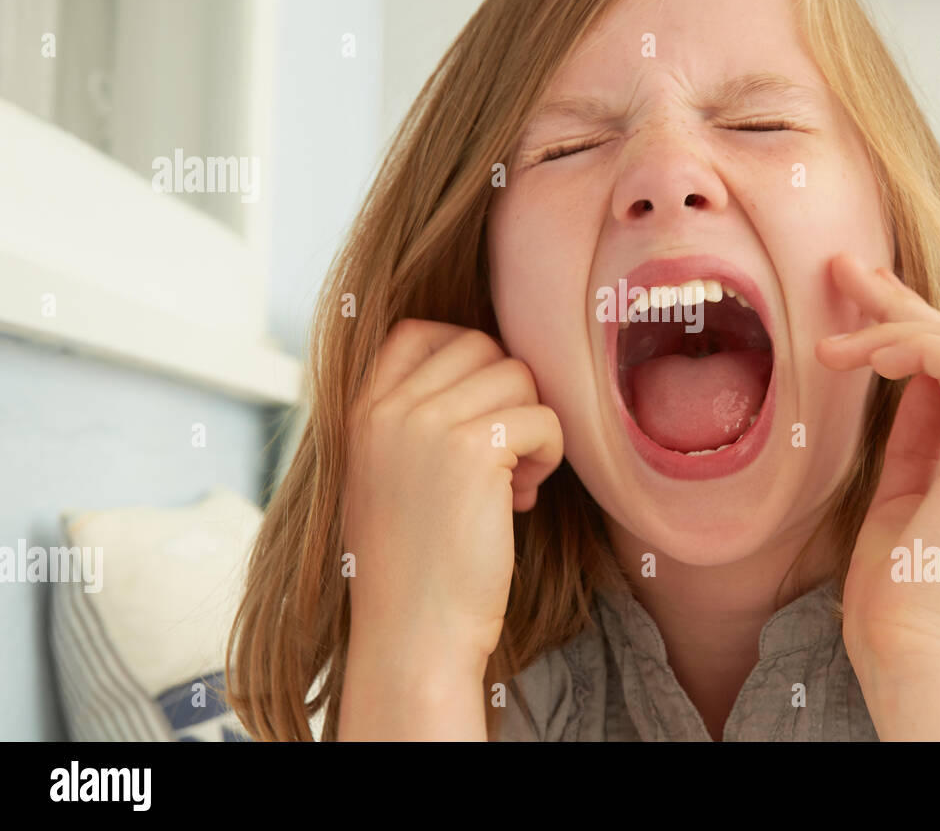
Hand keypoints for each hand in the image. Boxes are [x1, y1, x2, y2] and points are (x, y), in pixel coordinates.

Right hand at [341, 319, 563, 674]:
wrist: (412, 636)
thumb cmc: (414, 565)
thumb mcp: (389, 476)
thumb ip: (415, 420)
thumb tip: (493, 366)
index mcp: (361, 411)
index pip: (417, 331)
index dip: (465, 359)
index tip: (480, 413)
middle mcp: (388, 408)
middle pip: (480, 347)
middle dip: (507, 396)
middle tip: (503, 458)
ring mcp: (428, 424)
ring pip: (518, 377)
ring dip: (530, 428)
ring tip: (511, 484)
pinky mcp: (474, 450)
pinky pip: (543, 417)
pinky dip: (549, 455)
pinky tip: (520, 500)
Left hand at [816, 254, 939, 681]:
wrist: (912, 648)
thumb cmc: (896, 586)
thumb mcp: (898, 490)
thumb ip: (910, 432)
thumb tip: (888, 372)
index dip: (902, 323)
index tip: (849, 299)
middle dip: (896, 299)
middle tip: (841, 266)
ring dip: (889, 325)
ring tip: (828, 333)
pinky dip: (906, 349)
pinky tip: (858, 356)